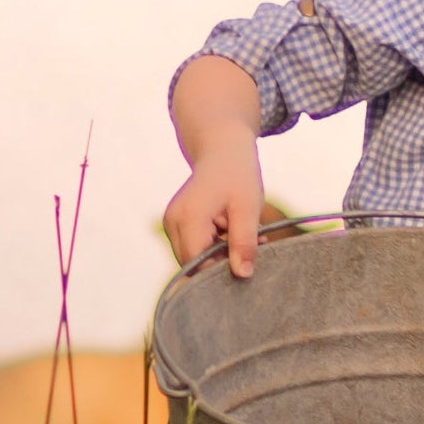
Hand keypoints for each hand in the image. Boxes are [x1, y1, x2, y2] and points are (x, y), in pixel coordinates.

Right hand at [166, 54, 265, 276]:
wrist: (223, 148)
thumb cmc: (238, 174)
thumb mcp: (248, 208)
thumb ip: (244, 242)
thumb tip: (242, 275)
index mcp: (187, 218)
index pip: (196, 263)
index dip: (219, 270)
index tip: (246, 266)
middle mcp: (172, 222)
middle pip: (192, 262)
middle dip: (221, 261)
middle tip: (253, 244)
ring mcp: (171, 222)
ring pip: (193, 256)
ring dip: (219, 252)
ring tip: (243, 231)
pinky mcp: (176, 223)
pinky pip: (193, 245)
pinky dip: (214, 244)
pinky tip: (232, 229)